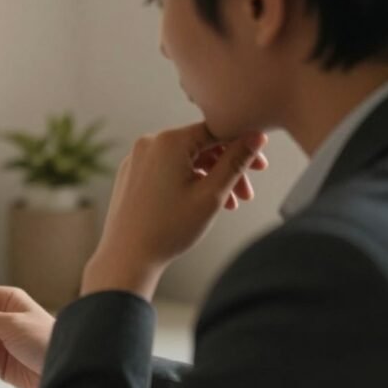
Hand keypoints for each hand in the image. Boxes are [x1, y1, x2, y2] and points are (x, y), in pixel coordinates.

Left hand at [82, 123, 267, 298]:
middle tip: (247, 194)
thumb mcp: (212, 194)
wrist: (127, 256)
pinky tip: (202, 203)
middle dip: (227, 168)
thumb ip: (236, 161)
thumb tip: (256, 136)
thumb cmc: (169, 228)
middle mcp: (149, 143)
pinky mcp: (132, 174)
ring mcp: (137, 158)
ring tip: (229, 205)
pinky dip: (188, 181)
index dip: (242, 146)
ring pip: (185, 160)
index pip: (217, 131)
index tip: (260, 167)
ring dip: (210, 178)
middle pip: (201, 146)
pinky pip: (167, 169)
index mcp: (169, 141)